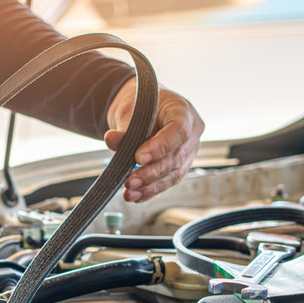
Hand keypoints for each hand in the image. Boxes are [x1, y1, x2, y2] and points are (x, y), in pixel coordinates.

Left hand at [105, 77, 203, 202]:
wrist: (144, 109)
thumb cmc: (141, 105)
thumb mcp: (131, 111)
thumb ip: (124, 128)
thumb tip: (111, 139)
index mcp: (184, 112)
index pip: (178, 131)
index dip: (160, 147)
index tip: (139, 158)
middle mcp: (192, 133)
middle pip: (175, 157)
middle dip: (151, 172)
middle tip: (130, 181)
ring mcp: (189, 151)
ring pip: (173, 173)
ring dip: (150, 186)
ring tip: (130, 193)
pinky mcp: (181, 166)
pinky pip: (168, 181)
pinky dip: (151, 190)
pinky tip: (137, 196)